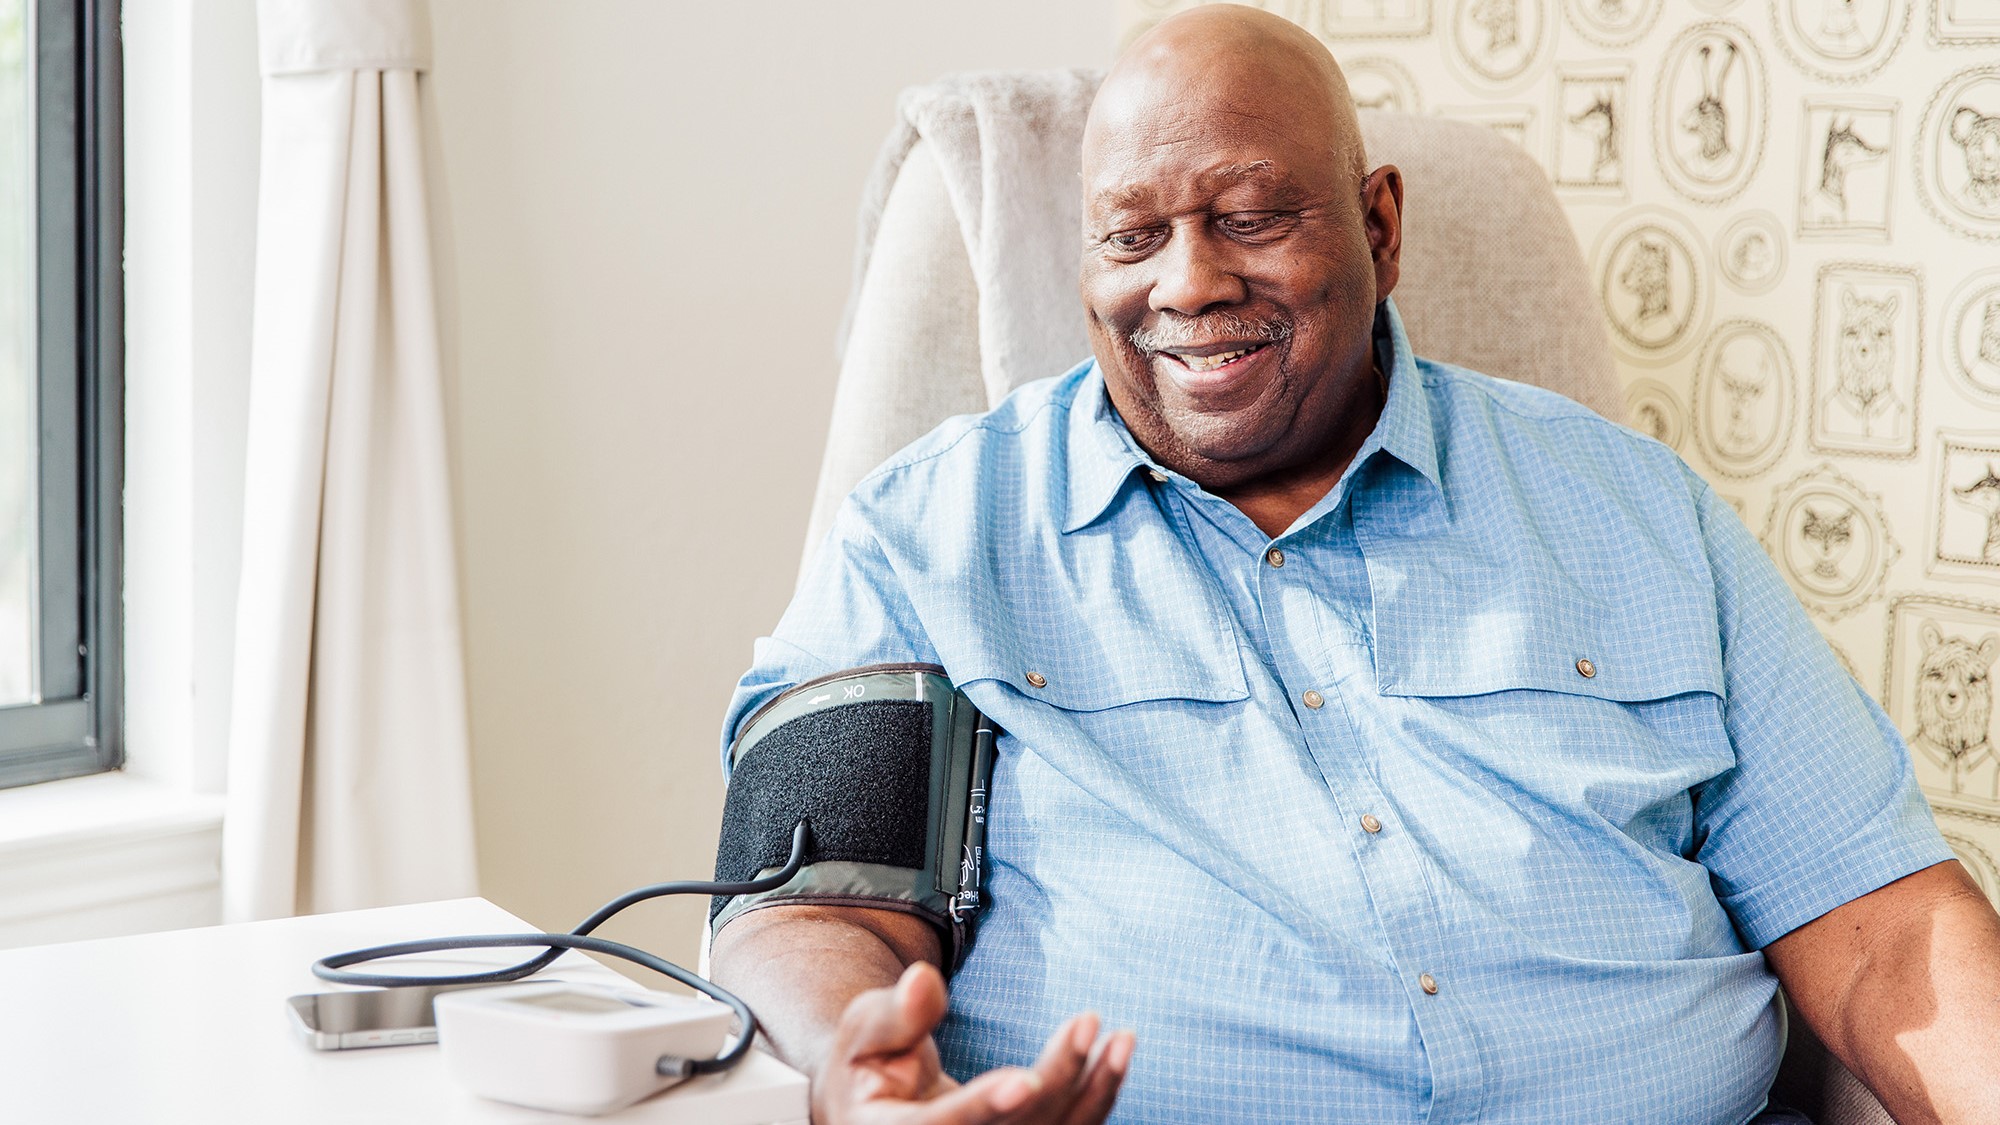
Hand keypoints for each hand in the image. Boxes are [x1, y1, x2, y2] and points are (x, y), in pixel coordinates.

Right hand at [811, 961, 1134, 1124]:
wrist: (875, 1106)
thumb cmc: (867, 1062)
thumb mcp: (863, 1031)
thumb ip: (896, 1014)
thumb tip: (923, 980)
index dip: (984, 1106)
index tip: (1024, 1080)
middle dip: (1057, 1080)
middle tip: (1086, 1021)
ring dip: (1093, 1093)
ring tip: (1122, 1039)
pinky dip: (1097, 1099)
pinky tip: (1117, 1057)